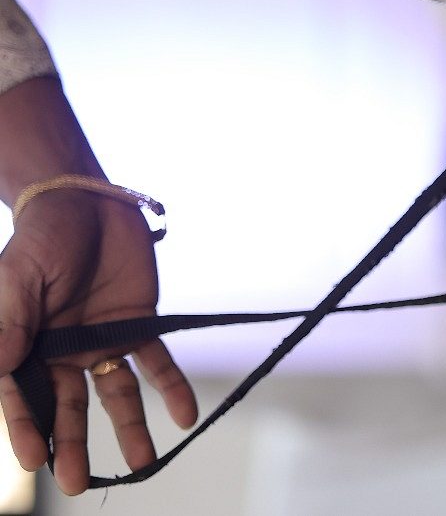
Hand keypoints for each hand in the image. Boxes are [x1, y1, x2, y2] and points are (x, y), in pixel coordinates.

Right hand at [0, 76, 196, 494]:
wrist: (85, 203)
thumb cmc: (42, 240)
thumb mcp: (17, 279)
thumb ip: (8, 324)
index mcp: (23, 348)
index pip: (23, 398)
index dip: (29, 429)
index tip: (36, 460)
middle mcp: (61, 354)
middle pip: (68, 408)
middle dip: (72, 446)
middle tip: (78, 483)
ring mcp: (101, 342)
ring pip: (115, 395)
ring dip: (130, 427)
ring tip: (144, 462)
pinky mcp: (140, 325)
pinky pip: (156, 364)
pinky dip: (172, 388)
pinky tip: (186, 415)